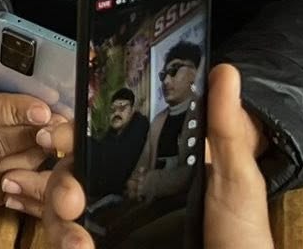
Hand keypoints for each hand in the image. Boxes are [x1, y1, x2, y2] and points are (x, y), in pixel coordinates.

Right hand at [40, 63, 272, 248]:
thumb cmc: (243, 236)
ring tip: (78, 245)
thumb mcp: (236, 180)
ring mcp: (113, 227)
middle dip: (60, 184)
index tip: (60, 139)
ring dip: (59, 227)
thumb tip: (225, 72)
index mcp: (145, 166)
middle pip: (71, 177)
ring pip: (62, 217)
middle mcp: (121, 195)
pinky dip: (68, 245)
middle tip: (70, 202)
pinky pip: (72, 246)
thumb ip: (226, 129)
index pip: (95, 142)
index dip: (71, 137)